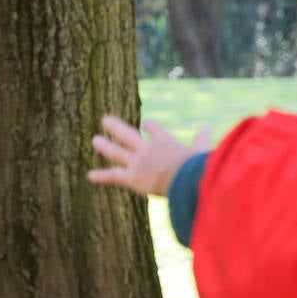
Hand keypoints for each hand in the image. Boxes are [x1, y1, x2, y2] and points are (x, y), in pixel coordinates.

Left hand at [88, 115, 211, 196]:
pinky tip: (90, 176)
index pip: (156, 130)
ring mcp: (138, 162)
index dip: (151, 126)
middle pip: (129, 135)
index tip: (146, 123)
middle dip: (117, 127)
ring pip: (116, 152)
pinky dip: (102, 176)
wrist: (184, 178)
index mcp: (165, 142)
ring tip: (95, 139)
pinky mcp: (132, 177)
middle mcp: (148, 149)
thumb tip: (207, 127)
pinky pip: (114, 176)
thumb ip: (201, 140)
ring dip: (105, 146)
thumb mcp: (201, 151)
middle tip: (106, 120)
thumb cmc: (196, 165)